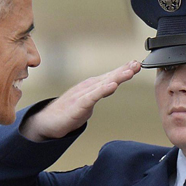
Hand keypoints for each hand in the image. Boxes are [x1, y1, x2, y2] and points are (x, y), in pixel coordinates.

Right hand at [19, 60, 141, 140]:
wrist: (47, 121)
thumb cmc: (68, 111)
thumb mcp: (89, 101)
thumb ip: (100, 93)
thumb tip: (112, 87)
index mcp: (92, 86)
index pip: (111, 76)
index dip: (124, 70)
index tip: (137, 64)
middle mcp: (88, 87)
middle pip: (109, 77)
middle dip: (124, 70)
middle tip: (137, 64)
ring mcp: (83, 95)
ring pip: (103, 84)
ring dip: (117, 77)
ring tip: (130, 71)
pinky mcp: (78, 105)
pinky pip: (93, 97)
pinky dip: (103, 91)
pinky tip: (112, 86)